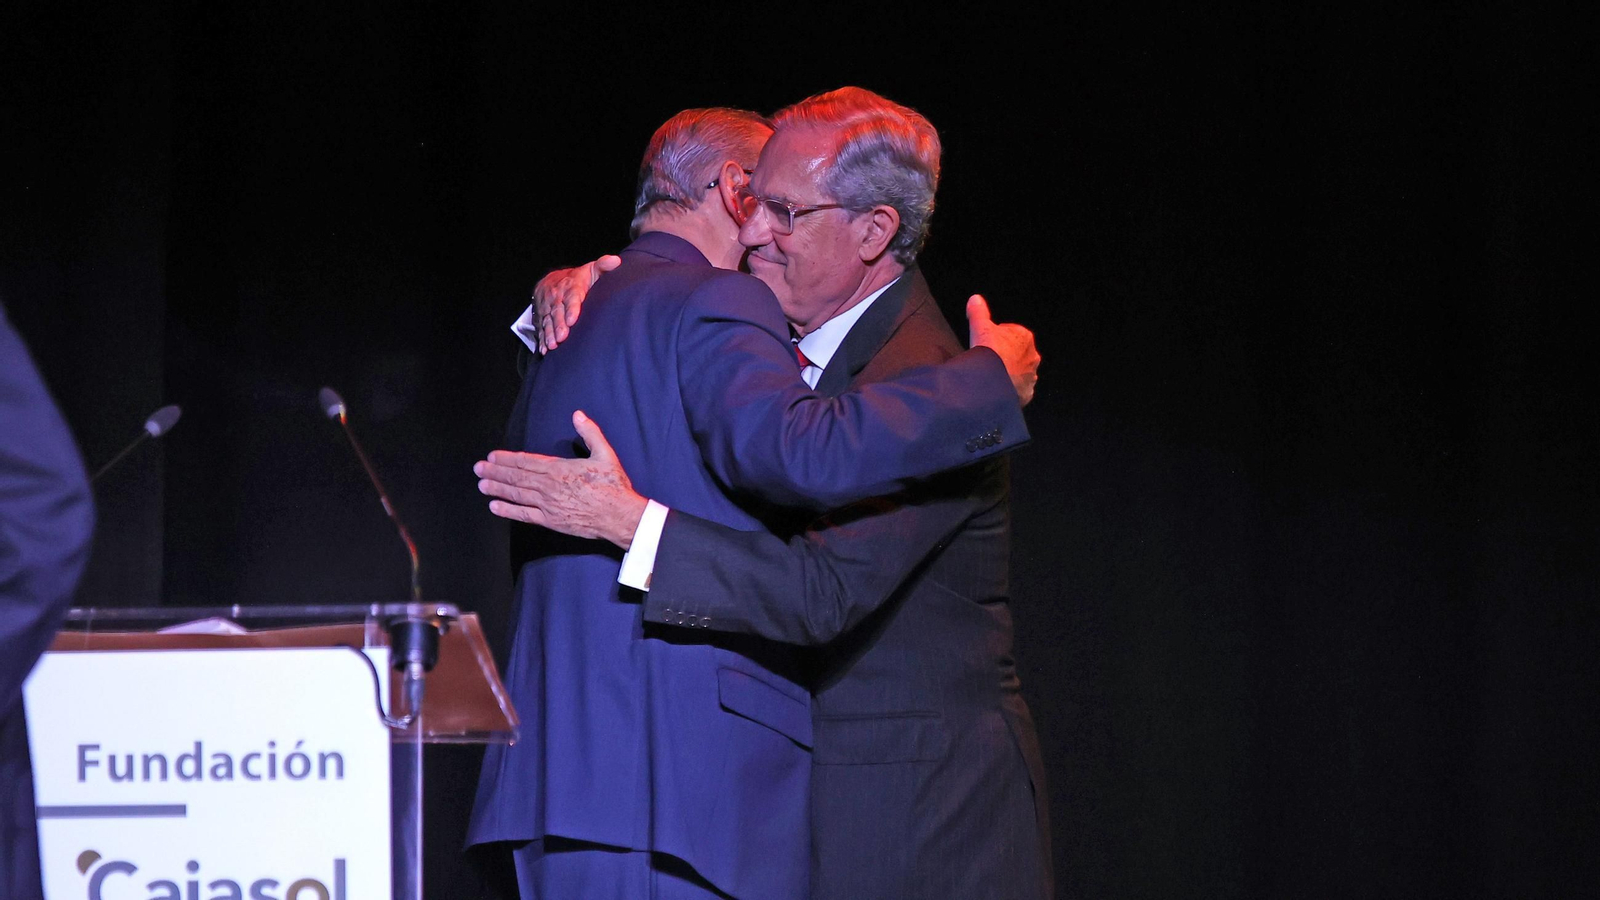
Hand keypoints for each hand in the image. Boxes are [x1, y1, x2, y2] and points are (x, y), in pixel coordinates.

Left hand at [474, 411, 647, 547]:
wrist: (619, 516)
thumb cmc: (613, 486)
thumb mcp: (605, 454)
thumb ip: (590, 433)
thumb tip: (578, 415)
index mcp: (559, 468)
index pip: (526, 461)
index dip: (507, 458)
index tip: (492, 456)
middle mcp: (548, 486)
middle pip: (516, 477)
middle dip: (495, 472)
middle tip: (478, 468)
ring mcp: (548, 504)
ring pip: (516, 494)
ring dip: (497, 488)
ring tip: (481, 484)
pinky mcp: (551, 521)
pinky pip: (524, 515)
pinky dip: (508, 510)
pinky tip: (495, 507)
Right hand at [534, 254, 620, 350]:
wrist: (552, 280)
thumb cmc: (579, 278)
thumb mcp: (591, 270)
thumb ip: (603, 266)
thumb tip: (615, 261)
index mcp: (570, 286)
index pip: (572, 297)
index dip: (572, 308)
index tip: (572, 319)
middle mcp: (556, 296)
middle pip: (557, 311)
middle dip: (558, 325)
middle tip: (562, 337)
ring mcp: (547, 307)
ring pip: (547, 321)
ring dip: (549, 333)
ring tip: (552, 345)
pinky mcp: (541, 316)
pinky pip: (540, 327)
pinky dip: (541, 339)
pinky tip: (544, 349)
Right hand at [967, 294, 1040, 406]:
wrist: (992, 384)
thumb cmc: (989, 352)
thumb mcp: (980, 327)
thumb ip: (978, 312)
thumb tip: (975, 299)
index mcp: (1024, 336)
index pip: (1009, 333)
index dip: (995, 338)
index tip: (986, 344)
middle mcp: (1032, 355)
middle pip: (1015, 352)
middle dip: (1004, 355)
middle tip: (987, 360)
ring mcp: (1031, 375)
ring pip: (1019, 371)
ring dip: (1008, 372)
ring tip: (992, 376)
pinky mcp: (1027, 392)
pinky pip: (1019, 389)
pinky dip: (1010, 389)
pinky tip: (998, 389)